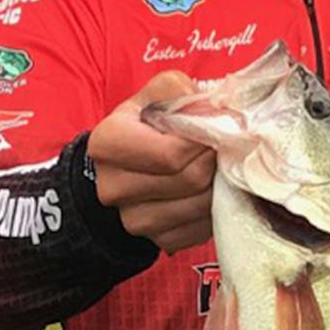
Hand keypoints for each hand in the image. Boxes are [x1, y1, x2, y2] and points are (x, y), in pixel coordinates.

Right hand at [87, 71, 214, 253]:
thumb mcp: (152, 96)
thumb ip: (176, 89)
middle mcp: (113, 188)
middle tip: (221, 145)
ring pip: (201, 204)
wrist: (126, 169)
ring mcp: (134, 220)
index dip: (204, 139)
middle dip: (215, 159)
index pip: (172, 153)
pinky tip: (211, 188)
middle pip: (190, 179)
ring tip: (216, 165)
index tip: (218, 127)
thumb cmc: (144, 126)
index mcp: (108, 145)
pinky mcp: (157, 240)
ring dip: (219, 183)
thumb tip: (211, 108)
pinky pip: (202, 227)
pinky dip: (216, 207)